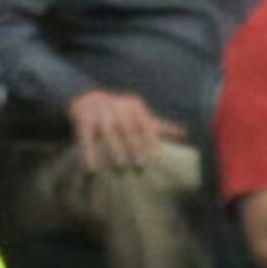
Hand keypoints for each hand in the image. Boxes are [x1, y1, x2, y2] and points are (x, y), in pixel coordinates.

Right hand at [65, 89, 181, 172]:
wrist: (87, 98)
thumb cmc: (120, 113)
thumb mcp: (139, 115)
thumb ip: (159, 126)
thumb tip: (184, 133)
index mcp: (134, 106)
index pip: (144, 125)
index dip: (150, 141)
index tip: (156, 159)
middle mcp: (117, 107)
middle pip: (128, 129)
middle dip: (134, 148)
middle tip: (140, 167)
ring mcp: (99, 113)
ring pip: (108, 133)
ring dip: (114, 151)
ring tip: (120, 168)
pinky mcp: (83, 120)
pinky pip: (86, 139)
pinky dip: (88, 154)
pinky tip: (91, 169)